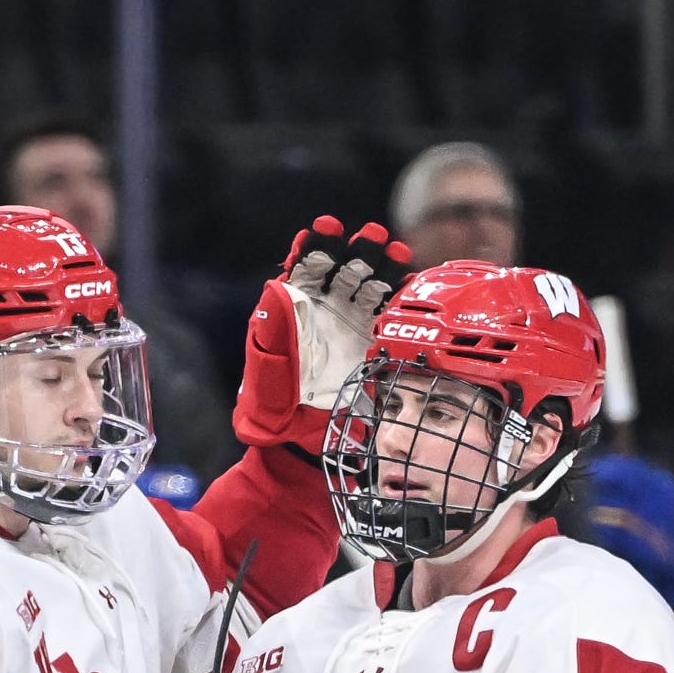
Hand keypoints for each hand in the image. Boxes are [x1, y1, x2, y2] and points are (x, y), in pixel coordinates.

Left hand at [237, 215, 412, 451]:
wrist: (300, 443)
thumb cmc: (271, 409)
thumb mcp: (265, 372)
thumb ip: (271, 331)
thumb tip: (277, 287)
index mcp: (292, 309)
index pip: (305, 267)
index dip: (315, 245)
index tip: (326, 228)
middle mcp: (323, 310)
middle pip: (342, 269)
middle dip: (357, 250)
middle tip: (371, 237)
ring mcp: (349, 324)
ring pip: (368, 284)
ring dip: (382, 265)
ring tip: (396, 250)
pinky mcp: (371, 342)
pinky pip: (388, 313)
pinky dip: (399, 295)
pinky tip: (408, 280)